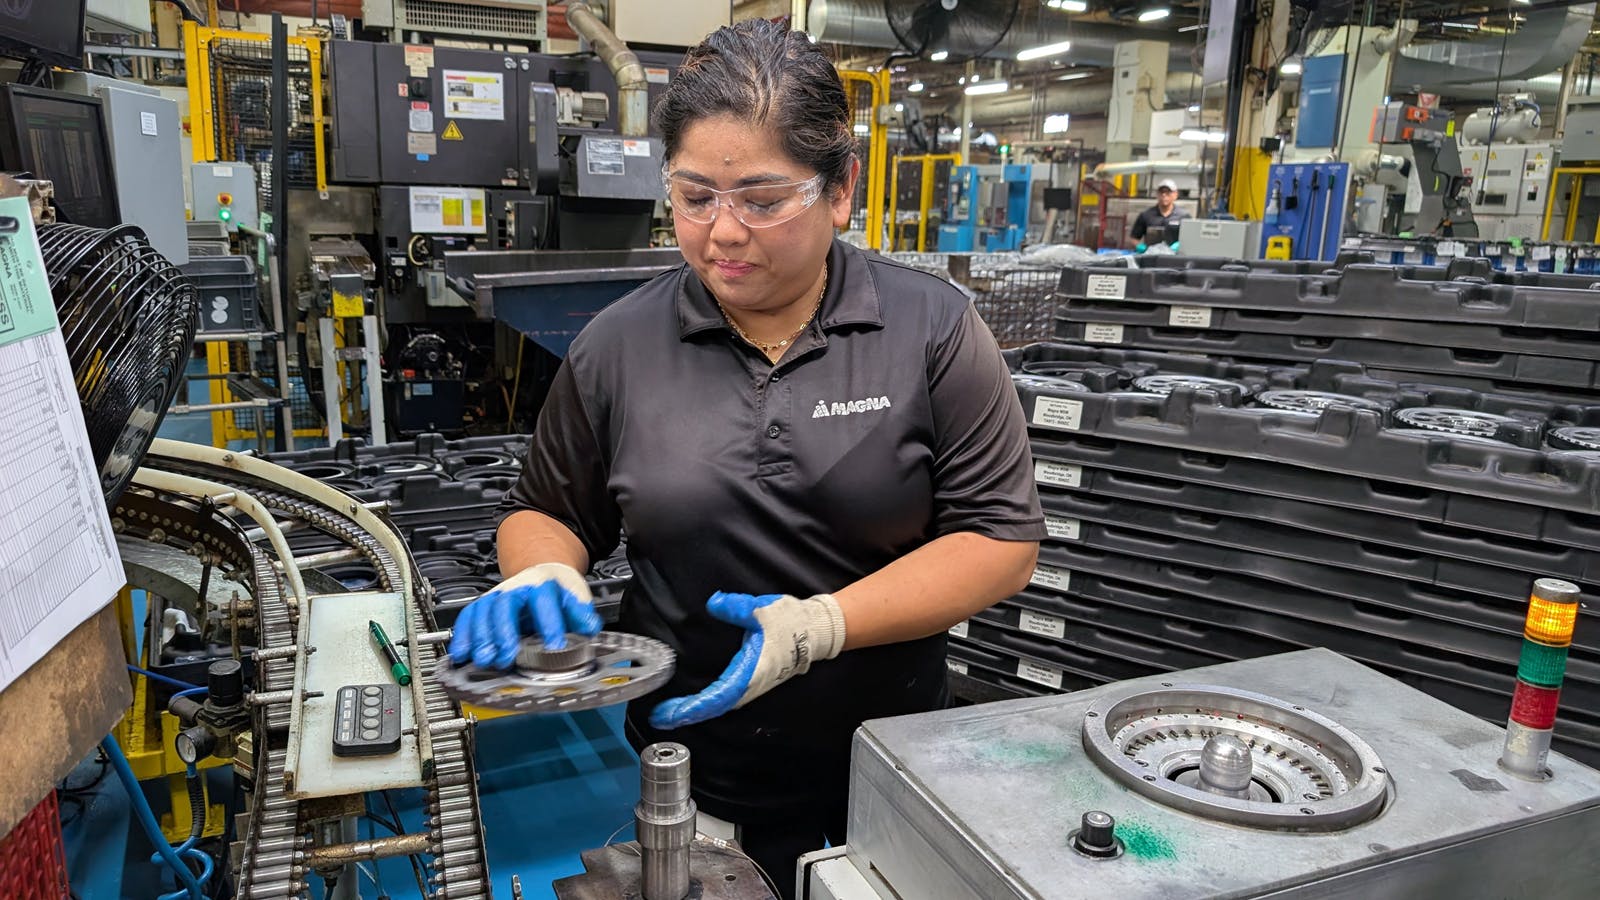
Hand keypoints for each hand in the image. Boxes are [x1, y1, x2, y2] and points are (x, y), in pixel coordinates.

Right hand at [446, 563, 600, 669]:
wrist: (540, 574)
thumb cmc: (556, 591)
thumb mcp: (575, 597)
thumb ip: (582, 615)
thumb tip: (590, 627)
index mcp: (543, 584)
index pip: (544, 601)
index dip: (549, 623)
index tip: (554, 646)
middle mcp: (516, 588)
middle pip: (506, 606)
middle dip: (505, 632)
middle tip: (507, 656)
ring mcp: (497, 596)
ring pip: (484, 612)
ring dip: (481, 637)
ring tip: (484, 659)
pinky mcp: (483, 606)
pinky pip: (468, 617)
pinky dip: (463, 636)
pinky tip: (461, 654)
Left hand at [649, 591, 846, 729]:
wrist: (815, 630)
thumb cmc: (791, 622)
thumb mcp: (761, 610)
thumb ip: (735, 607)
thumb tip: (714, 602)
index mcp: (749, 672)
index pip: (714, 696)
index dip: (690, 708)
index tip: (668, 714)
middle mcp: (749, 685)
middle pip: (713, 707)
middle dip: (686, 714)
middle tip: (661, 718)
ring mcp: (752, 686)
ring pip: (719, 705)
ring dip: (695, 710)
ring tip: (672, 713)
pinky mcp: (753, 682)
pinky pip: (726, 698)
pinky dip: (707, 703)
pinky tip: (696, 701)